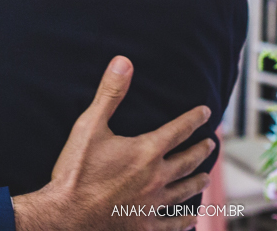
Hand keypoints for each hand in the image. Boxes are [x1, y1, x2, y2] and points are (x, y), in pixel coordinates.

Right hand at [13, 56, 213, 230]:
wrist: (65, 216)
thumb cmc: (76, 171)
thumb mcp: (89, 126)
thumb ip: (110, 93)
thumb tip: (124, 62)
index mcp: (146, 151)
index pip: (179, 130)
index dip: (194, 119)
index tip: (207, 112)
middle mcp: (156, 178)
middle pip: (187, 161)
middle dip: (201, 150)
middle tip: (211, 143)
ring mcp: (151, 205)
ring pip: (184, 191)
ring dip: (197, 181)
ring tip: (204, 177)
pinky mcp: (142, 226)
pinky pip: (170, 225)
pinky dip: (183, 222)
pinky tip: (191, 221)